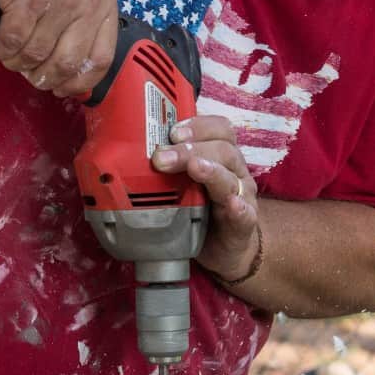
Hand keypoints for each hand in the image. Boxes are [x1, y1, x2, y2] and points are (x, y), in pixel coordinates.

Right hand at [0, 0, 118, 96]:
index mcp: (103, 3)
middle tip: (27, 72)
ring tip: (8, 54)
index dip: (78, 83)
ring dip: (16, 63)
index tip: (61, 88)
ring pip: (36, 55)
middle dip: (41, 77)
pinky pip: (12, 41)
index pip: (100, 59)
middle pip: (66, 64)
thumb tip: (70, 76)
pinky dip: (0, 49)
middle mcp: (87, 1)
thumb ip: (81, 27)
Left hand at [151, 116, 261, 282]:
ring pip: (231, 178)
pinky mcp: (243, 225)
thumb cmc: (197, 210)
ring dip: (211, 171)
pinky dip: (239, 209)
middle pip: (223, 149)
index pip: (218, 129)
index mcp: (219, 156)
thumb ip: (164, 167)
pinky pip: (245, 214)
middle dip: (191, 149)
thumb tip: (129, 154)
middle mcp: (232, 172)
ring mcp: (240, 198)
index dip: (197, 125)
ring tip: (194, 168)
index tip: (171, 131)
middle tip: (162, 158)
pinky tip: (232, 204)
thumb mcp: (178, 184)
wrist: (218, 249)